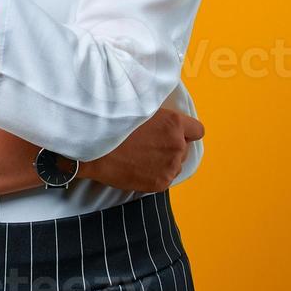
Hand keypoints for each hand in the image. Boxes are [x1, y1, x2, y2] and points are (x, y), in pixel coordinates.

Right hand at [79, 107, 204, 192]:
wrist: (92, 149)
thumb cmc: (111, 123)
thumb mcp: (136, 108)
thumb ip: (156, 114)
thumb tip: (161, 115)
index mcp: (173, 124)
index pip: (198, 130)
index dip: (186, 130)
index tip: (171, 131)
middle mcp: (177, 146)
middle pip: (184, 148)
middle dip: (171, 145)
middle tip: (148, 143)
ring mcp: (170, 166)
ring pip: (175, 164)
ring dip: (164, 160)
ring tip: (140, 156)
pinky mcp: (160, 183)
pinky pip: (165, 177)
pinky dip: (154, 173)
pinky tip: (137, 167)